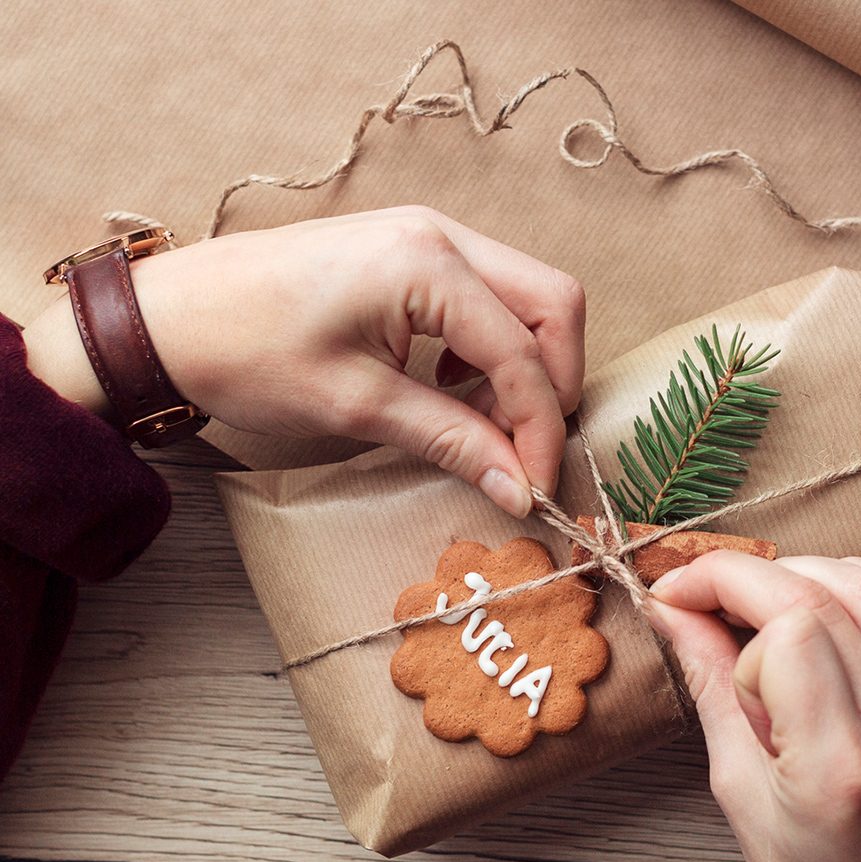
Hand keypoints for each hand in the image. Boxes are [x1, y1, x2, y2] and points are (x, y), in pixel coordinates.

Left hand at [22, 207, 585, 516]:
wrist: (169, 318)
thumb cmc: (247, 353)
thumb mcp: (357, 406)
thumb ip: (452, 440)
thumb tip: (520, 488)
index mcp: (427, 263)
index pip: (524, 351)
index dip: (540, 428)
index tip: (534, 489)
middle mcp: (440, 235)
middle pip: (553, 304)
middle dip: (552, 384)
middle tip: (524, 450)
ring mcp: (427, 237)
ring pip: (526, 299)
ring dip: (522, 368)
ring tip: (480, 425)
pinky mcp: (411, 254)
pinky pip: (487, 299)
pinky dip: (490, 351)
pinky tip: (451, 388)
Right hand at [646, 553, 860, 861]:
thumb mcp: (739, 794)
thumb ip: (711, 687)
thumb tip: (674, 611)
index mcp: (839, 766)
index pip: (787, 628)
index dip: (720, 595)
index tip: (676, 604)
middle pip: (822, 592)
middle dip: (744, 576)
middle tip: (698, 597)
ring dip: (799, 574)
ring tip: (756, 608)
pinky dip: (854, 583)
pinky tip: (817, 608)